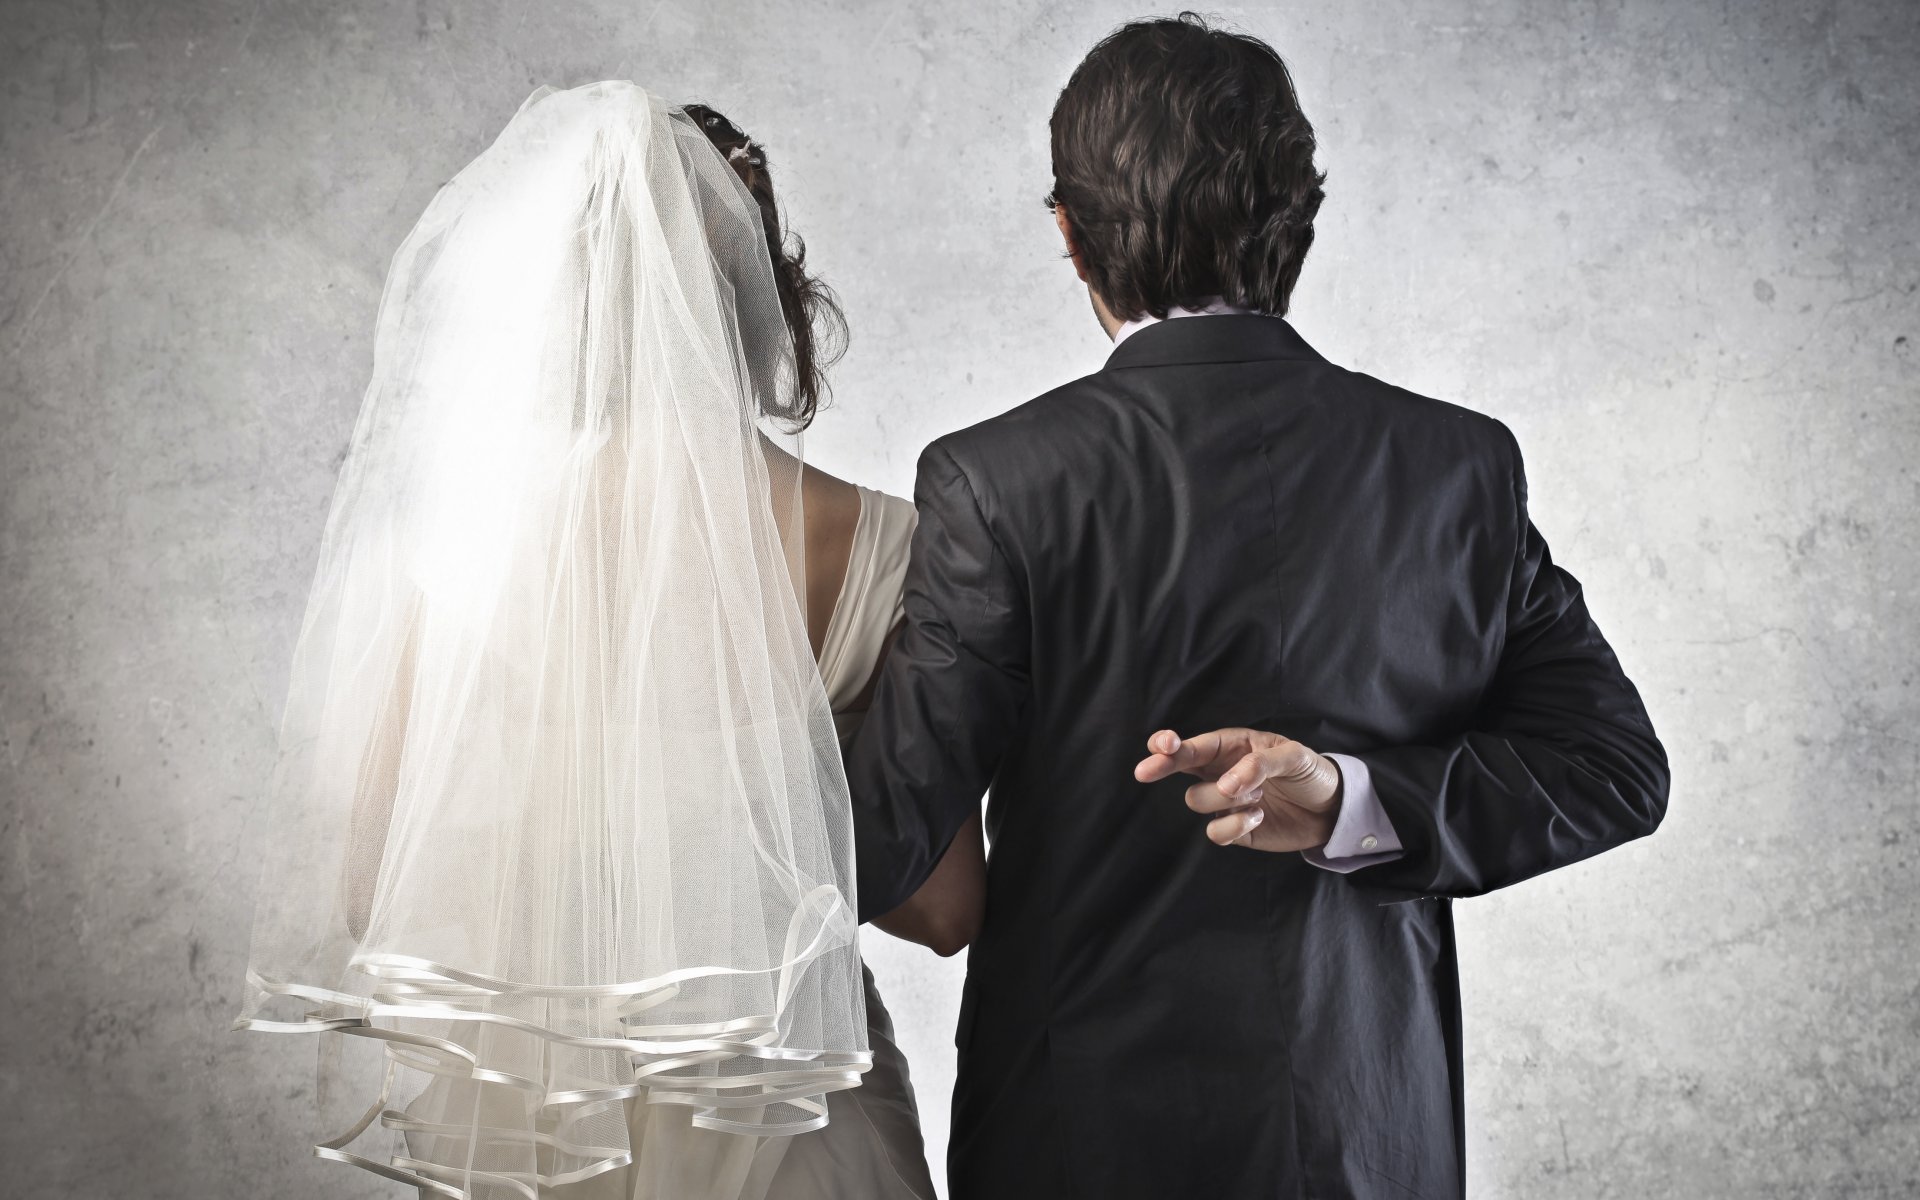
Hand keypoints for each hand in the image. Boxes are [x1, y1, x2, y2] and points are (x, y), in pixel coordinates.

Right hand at [1133, 727, 1342, 851]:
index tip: (1163, 746)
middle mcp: (1220, 771)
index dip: (1170, 743)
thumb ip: (1259, 764)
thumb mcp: (1294, 756)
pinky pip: (1215, 831)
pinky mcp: (1233, 829)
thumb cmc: (1311, 772)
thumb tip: (1226, 785)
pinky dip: (1235, 825)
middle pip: (1177, 767)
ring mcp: (1224, 801)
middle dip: (1160, 766)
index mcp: (1232, 747)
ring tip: (1258, 794)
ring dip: (1224, 799)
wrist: (1332, 810)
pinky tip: (1258, 817)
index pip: (1194, 743)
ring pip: (1196, 801)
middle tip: (1145, 772)